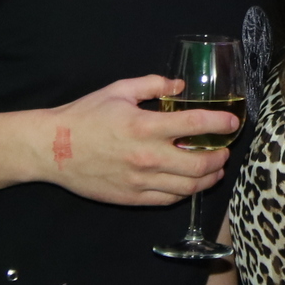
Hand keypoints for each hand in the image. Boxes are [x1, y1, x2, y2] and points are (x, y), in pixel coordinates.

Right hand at [32, 75, 236, 206]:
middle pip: (200, 164)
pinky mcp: (131, 198)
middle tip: (224, 151)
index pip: (196, 124)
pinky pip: (168, 200)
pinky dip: (184, 192)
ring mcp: (140, 181)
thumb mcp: (119, 91)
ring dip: (208, 178)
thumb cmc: (85, 116)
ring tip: (214, 170)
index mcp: (146, 126)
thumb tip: (180, 86)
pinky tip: (188, 183)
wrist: (51, 149)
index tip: (233, 122)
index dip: (221, 123)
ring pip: (188, 187)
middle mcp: (147, 157)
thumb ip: (153, 85)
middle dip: (220, 157)